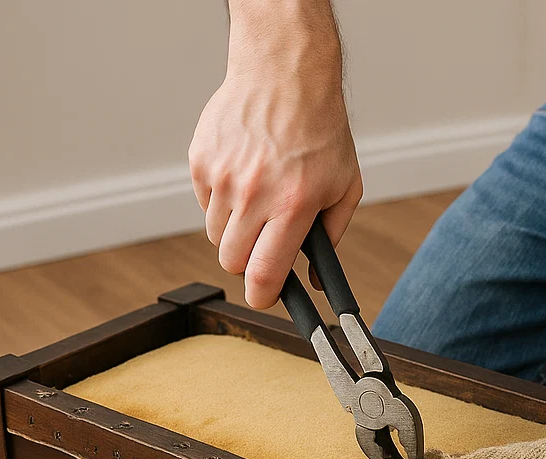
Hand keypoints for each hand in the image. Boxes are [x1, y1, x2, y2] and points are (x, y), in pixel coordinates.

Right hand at [188, 26, 361, 308]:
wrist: (285, 74)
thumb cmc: (320, 132)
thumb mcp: (344, 187)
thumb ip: (331, 238)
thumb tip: (318, 282)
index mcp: (292, 205)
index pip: (264, 273)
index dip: (263, 296)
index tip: (266, 298)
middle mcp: (254, 193)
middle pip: (232, 262)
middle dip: (248, 265)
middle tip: (265, 250)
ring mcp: (223, 177)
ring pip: (217, 236)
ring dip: (236, 233)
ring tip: (258, 206)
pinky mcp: (201, 161)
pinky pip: (205, 205)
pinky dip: (222, 203)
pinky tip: (244, 179)